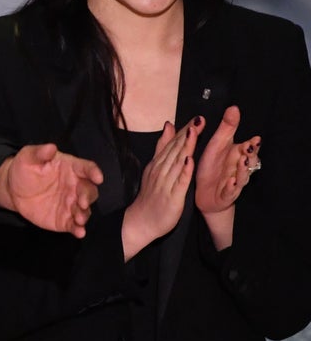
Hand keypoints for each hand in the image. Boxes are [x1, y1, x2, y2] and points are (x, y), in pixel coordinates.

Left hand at [0, 143, 103, 237]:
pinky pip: (74, 225)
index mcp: (70, 168)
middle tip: (82, 202)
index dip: (93, 172)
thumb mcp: (27, 157)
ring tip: (80, 219)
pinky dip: (79, 229)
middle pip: (89, 191)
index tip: (98, 177)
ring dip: (85, 214)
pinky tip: (79, 232)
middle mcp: (75, 186)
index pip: (86, 168)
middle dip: (88, 196)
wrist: (13, 190)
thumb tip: (51, 147)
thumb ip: (39, 153)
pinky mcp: (65, 219)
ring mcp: (71, 204)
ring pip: (85, 210)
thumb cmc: (24, 169)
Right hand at [122, 118, 200, 259]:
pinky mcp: (172, 197)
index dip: (184, 131)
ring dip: (185, 147)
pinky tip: (189, 161)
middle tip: (199, 120)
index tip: (196, 119)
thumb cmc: (150, 196)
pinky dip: (184, 171)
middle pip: (175, 150)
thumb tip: (168, 125)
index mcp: (158, 164)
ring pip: (177, 163)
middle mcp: (161, 171)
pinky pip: (179, 183)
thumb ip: (162, 147)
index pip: (172, 145)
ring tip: (194, 133)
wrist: (140, 221)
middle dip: (187, 134)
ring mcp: (166, 184)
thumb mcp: (154, 168)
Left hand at [195, 105, 259, 214]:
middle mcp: (238, 169)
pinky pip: (230, 191)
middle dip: (250, 156)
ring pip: (242, 176)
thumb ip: (226, 128)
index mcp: (236, 155)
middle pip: (249, 162)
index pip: (247, 148)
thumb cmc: (212, 167)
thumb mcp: (217, 145)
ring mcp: (234, 182)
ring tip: (242, 162)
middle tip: (249, 148)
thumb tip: (234, 107)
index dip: (252, 145)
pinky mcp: (226, 194)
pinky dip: (231, 186)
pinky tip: (230, 181)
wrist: (205, 193)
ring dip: (243, 170)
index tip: (254, 138)